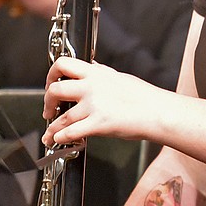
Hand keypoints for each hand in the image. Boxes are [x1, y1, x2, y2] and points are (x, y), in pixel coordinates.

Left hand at [42, 57, 161, 145]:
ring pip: (61, 117)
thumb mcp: (119, 77)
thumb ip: (102, 73)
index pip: (63, 64)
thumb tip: (92, 68)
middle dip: (47, 102)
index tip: (51, 83)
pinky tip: (59, 140)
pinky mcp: (98, 123)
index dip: (51, 74)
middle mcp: (91, 87)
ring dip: (52, 128)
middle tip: (49, 110)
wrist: (158, 112)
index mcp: (96, 73)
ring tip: (50, 134)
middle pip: (55, 90)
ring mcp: (94, 105)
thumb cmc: (144, 98)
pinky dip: (61, 138)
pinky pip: (71, 132)